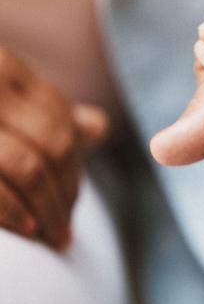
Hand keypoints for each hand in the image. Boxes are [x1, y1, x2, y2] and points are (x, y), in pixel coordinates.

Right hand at [0, 47, 107, 247]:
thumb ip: (41, 112)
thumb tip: (95, 128)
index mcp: (3, 67)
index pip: (60, 122)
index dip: (73, 170)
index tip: (73, 204)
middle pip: (53, 145)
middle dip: (65, 193)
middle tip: (66, 230)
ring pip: (27, 166)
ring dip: (46, 209)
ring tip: (52, 236)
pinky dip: (13, 211)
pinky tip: (27, 229)